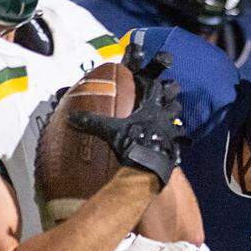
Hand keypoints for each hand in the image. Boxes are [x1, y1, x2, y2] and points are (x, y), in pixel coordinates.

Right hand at [67, 46, 183, 185]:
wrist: (147, 168)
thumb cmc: (131, 145)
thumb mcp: (110, 132)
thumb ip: (93, 122)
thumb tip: (71, 116)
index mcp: (150, 110)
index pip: (156, 88)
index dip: (153, 83)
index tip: (147, 82)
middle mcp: (164, 118)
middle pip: (174, 102)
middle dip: (171, 99)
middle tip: (164, 100)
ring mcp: (171, 133)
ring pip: (179, 119)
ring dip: (174, 118)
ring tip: (166, 120)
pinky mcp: (174, 147)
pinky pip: (179, 140)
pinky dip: (175, 139)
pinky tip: (169, 142)